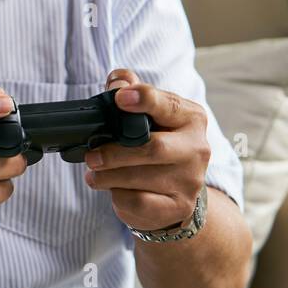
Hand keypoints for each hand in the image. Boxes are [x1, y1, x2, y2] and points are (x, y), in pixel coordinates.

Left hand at [83, 68, 208, 231]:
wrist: (174, 192)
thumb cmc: (154, 145)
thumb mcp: (147, 115)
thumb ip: (129, 91)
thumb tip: (118, 80)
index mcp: (190, 117)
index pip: (168, 105)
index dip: (143, 99)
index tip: (120, 98)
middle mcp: (197, 148)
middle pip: (153, 147)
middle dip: (114, 152)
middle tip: (91, 156)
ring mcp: (191, 180)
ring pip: (142, 177)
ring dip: (109, 176)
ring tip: (94, 174)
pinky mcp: (179, 206)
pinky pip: (140, 201)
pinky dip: (119, 195)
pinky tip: (113, 190)